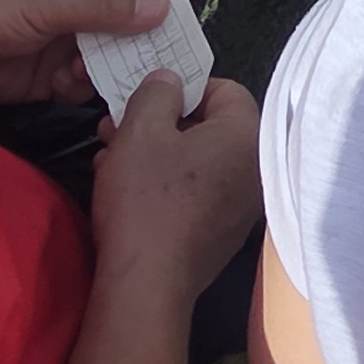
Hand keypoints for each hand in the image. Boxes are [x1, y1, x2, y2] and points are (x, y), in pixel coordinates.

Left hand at [0, 0, 171, 105]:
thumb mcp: (47, 3)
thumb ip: (104, 8)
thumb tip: (162, 8)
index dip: (161, 2)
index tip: (179, 33)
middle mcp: (84, 2)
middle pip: (133, 23)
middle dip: (143, 45)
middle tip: (156, 70)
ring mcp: (70, 39)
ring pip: (114, 56)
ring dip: (113, 70)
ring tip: (101, 78)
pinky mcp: (55, 74)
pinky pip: (88, 82)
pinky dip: (86, 88)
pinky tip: (70, 88)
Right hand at [94, 68, 264, 294]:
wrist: (147, 283)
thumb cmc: (147, 197)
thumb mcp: (141, 130)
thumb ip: (157, 93)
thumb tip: (169, 80)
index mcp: (246, 136)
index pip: (224, 89)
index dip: (182, 87)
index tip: (147, 99)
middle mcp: (254, 169)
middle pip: (207, 126)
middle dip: (159, 123)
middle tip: (116, 126)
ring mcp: (240, 206)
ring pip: (195, 161)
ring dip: (153, 153)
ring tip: (109, 156)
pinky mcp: (221, 233)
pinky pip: (194, 192)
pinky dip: (163, 184)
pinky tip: (125, 189)